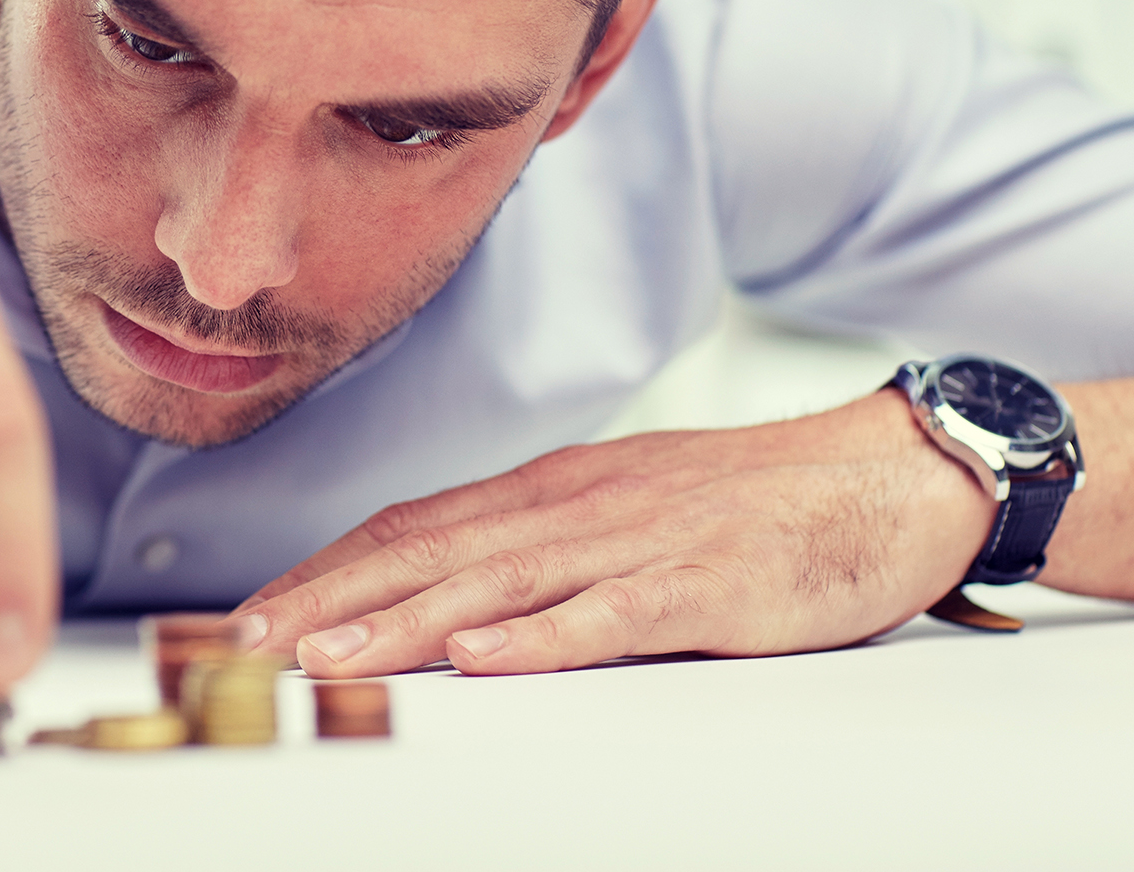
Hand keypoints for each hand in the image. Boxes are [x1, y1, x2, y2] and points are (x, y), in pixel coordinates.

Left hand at [226, 391, 995, 676]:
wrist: (882, 476)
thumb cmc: (749, 503)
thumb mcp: (623, 508)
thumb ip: (539, 542)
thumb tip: (448, 587)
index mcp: (551, 491)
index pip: (413, 526)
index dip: (330, 569)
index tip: (262, 610)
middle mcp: (574, 506)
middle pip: (430, 552)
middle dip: (332, 599)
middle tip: (252, 641)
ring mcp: (636, 541)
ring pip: (497, 582)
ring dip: (404, 622)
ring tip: (330, 658)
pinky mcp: (703, 583)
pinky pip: (610, 613)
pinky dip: (540, 637)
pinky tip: (482, 658)